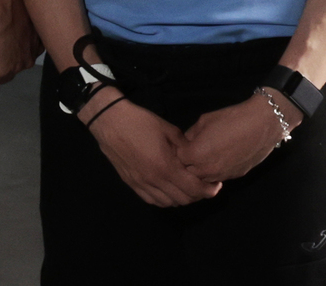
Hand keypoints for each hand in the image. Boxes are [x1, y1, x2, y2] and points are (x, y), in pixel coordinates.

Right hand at [88, 98, 217, 206]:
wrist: (110, 122)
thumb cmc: (141, 122)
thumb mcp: (168, 130)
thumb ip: (184, 147)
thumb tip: (194, 156)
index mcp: (166, 166)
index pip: (194, 189)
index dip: (208, 191)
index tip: (214, 186)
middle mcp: (155, 180)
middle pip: (183, 200)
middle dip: (197, 196)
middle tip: (203, 186)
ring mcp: (141, 184)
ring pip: (168, 203)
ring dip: (180, 198)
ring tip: (185, 188)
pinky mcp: (132, 184)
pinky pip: (152, 200)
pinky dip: (164, 199)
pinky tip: (168, 190)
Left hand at [180, 93, 292, 184]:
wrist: (262, 125)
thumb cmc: (231, 119)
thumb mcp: (204, 121)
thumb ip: (191, 134)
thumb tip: (186, 142)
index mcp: (196, 154)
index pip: (178, 159)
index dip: (180, 150)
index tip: (183, 144)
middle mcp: (207, 169)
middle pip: (188, 173)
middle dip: (187, 163)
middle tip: (192, 151)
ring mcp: (221, 175)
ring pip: (202, 179)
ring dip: (200, 170)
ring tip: (206, 155)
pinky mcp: (234, 177)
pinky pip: (217, 178)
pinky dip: (215, 172)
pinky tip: (220, 158)